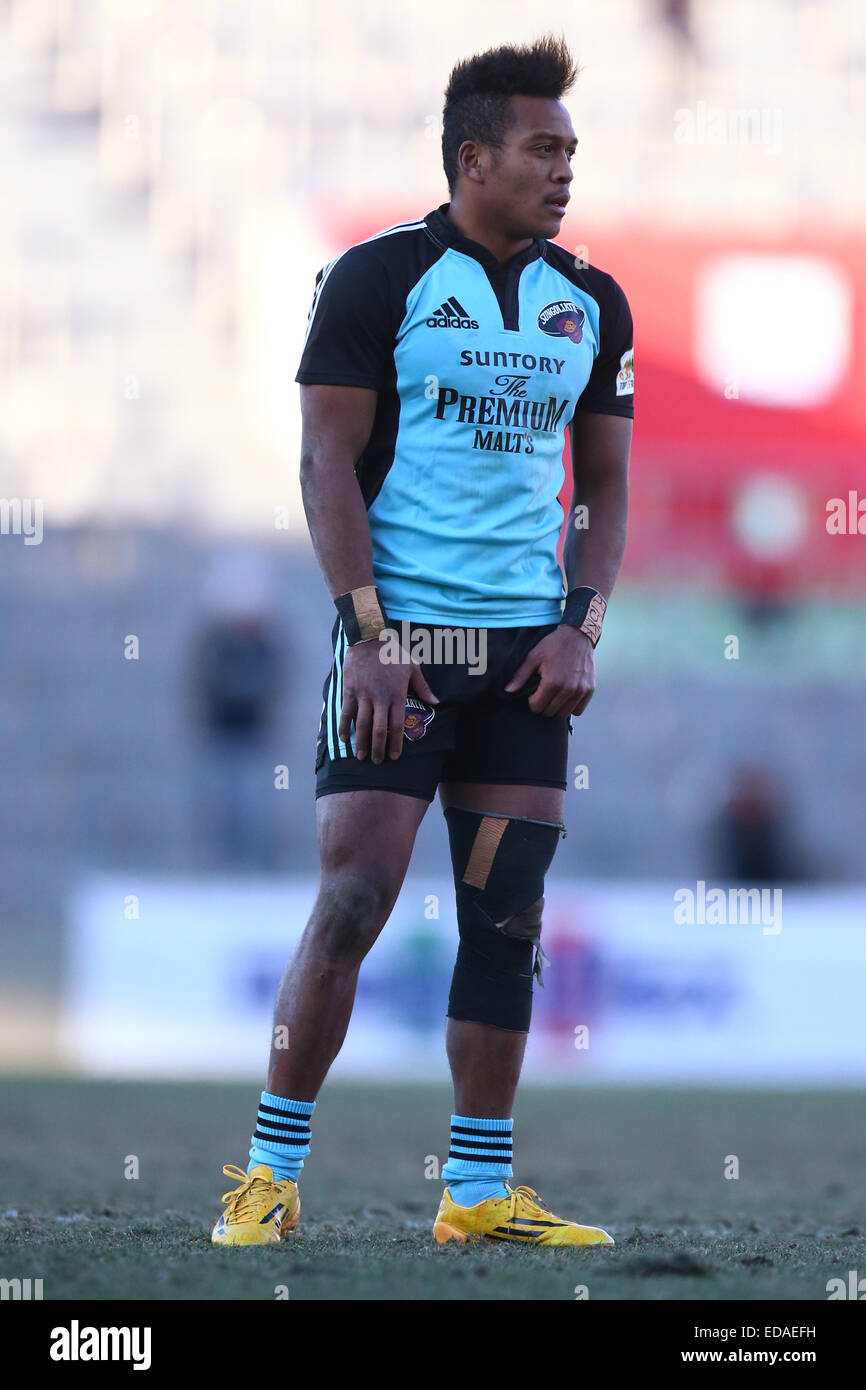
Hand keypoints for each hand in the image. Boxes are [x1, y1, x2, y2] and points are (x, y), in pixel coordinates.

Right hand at [339, 639, 438, 763]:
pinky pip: (346, 712)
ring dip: (361, 742)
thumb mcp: (413, 667)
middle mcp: (380, 698)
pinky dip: (345, 726)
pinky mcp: (350, 690)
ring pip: (362, 724)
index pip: (397, 726)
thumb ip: (423, 687)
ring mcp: (363, 695)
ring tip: (361, 756)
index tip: (394, 757)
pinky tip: (345, 738)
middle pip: (379, 730)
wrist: (369, 638)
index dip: (395, 744)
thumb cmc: (393, 652)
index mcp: (397, 695)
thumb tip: (436, 702)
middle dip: (378, 749)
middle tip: (377, 761)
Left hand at [503, 625, 594, 717]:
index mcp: (552, 682)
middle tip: (544, 693)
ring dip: (556, 708)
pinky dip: (571, 707)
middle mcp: (567, 689)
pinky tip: (566, 696)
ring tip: (554, 695)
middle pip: (550, 713)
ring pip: (564, 714)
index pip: (537, 707)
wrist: (577, 635)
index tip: (534, 693)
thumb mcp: (533, 657)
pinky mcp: (589, 690)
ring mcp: (580, 691)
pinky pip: (578, 710)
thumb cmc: (554, 645)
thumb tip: (508, 690)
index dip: (532, 701)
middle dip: (543, 705)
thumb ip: (520, 676)